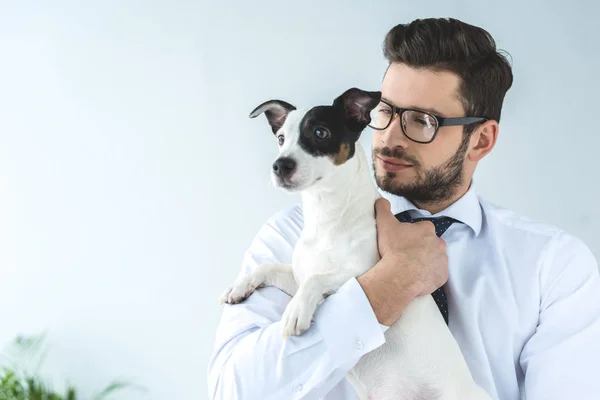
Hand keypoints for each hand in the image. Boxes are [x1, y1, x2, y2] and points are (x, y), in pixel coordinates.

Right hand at [357, 198, 448, 324]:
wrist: (398, 276)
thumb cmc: (393, 249)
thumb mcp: (384, 224)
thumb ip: (383, 208)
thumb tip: (381, 200)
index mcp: (427, 229)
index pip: (421, 228)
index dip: (411, 234)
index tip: (402, 241)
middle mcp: (439, 243)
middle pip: (430, 243)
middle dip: (421, 247)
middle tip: (406, 254)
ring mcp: (442, 261)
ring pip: (435, 258)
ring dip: (426, 261)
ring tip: (411, 267)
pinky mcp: (442, 276)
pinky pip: (437, 274)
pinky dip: (430, 275)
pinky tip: (417, 277)